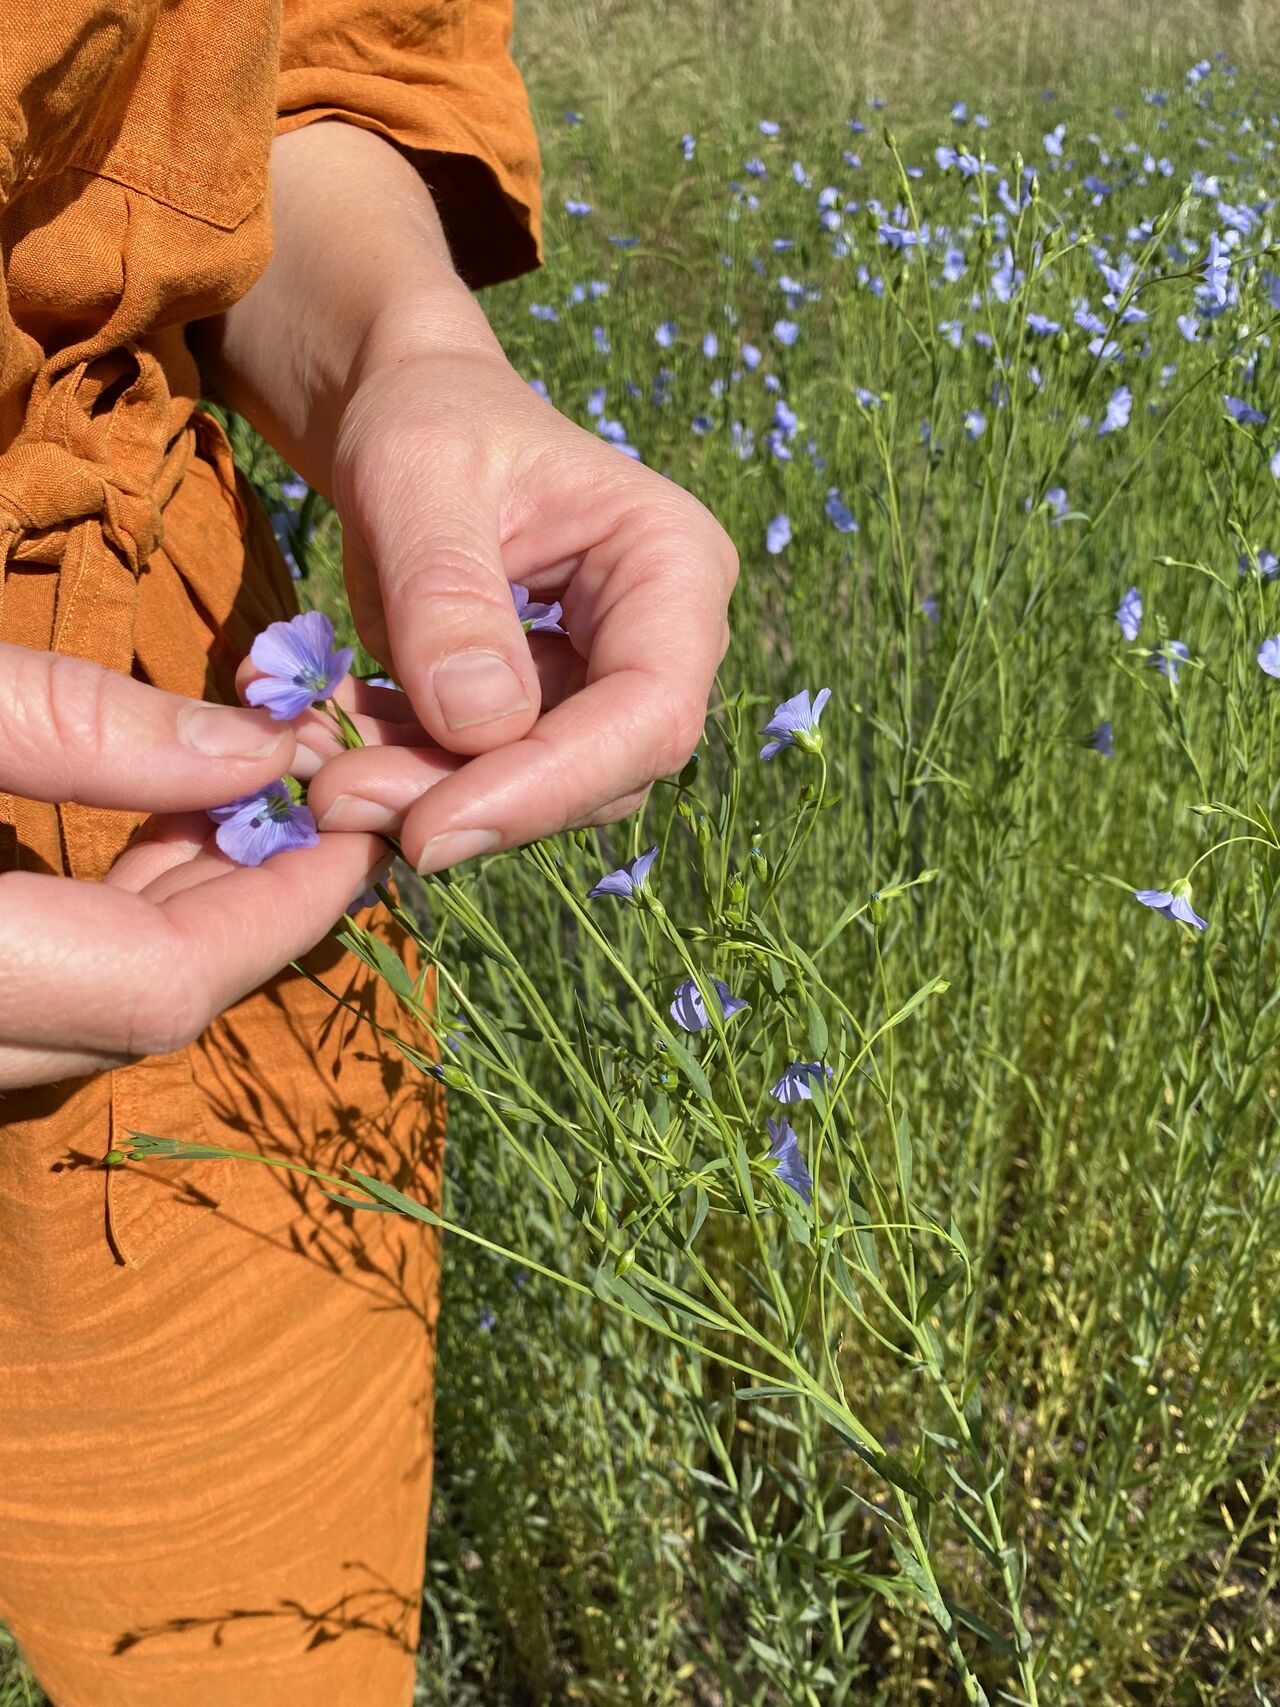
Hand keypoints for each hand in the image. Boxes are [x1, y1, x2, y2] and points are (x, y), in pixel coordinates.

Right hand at [0, 644, 388, 1089]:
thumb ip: (72, 726)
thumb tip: (252, 751)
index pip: (161, 983)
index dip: (283, 909)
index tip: (364, 830)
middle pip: (144, 1008)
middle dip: (254, 908)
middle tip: (334, 806)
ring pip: (100, 1006)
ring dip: (190, 910)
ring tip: (262, 801)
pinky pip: (55, 987)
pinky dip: (117, 918)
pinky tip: (164, 830)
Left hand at [305, 346, 736, 870]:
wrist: (410, 407)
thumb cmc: (424, 413)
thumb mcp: (415, 475)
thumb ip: (445, 594)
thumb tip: (481, 729)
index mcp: (674, 563)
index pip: (647, 712)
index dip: (548, 786)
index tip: (429, 830)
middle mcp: (666, 635)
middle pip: (599, 769)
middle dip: (471, 799)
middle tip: (338, 800)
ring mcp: (611, 679)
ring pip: (541, 787)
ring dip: (429, 795)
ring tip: (323, 770)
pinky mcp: (551, 709)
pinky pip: (490, 772)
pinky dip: (409, 771)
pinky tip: (336, 745)